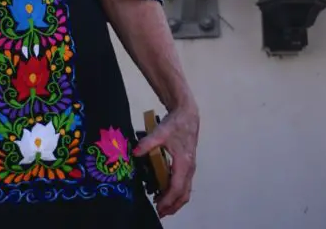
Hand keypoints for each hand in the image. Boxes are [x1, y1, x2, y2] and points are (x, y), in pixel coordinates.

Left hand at [134, 102, 198, 217]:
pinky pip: (184, 184)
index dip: (167, 200)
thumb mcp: (161, 131)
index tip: (158, 207)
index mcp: (184, 163)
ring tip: (160, 205)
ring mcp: (190, 167)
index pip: (177, 188)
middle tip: (159, 212)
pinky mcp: (188, 165)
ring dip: (174, 201)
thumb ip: (148, 142)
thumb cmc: (176, 123)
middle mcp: (189, 168)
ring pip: (185, 191)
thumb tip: (135, 152)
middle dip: (172, 206)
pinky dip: (176, 192)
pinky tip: (164, 191)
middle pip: (183, 194)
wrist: (187, 113)